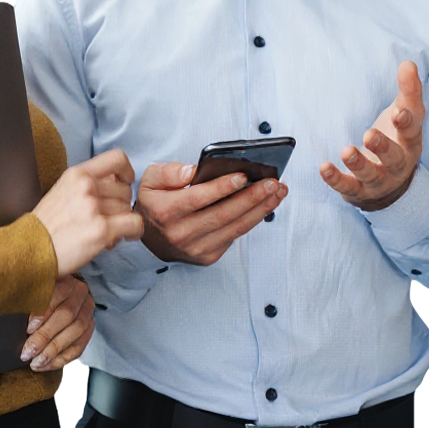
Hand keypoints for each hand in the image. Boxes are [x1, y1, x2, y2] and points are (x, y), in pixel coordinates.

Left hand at [20, 275, 94, 371]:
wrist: (62, 292)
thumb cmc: (41, 292)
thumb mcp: (33, 288)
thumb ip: (27, 296)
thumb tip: (10, 312)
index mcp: (66, 279)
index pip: (57, 294)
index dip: (43, 314)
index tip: (28, 329)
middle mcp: (80, 293)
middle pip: (66, 316)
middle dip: (45, 337)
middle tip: (27, 353)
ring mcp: (87, 311)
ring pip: (75, 333)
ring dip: (54, 351)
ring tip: (36, 363)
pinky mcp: (90, 328)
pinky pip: (79, 347)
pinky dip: (62, 359)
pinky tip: (47, 365)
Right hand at [33, 149, 143, 276]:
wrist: (29, 248)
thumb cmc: (46, 224)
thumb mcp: (62, 190)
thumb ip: (86, 184)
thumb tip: (116, 186)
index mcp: (77, 174)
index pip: (117, 159)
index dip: (126, 171)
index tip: (125, 182)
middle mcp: (86, 186)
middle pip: (125, 190)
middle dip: (121, 206)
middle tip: (108, 219)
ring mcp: (94, 207)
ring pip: (129, 209)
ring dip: (123, 222)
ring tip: (106, 232)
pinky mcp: (101, 230)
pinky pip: (135, 224)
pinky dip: (135, 231)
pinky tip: (126, 236)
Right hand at [136, 161, 287, 265]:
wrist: (150, 240)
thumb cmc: (155, 204)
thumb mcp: (150, 180)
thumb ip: (170, 172)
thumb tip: (195, 171)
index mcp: (166, 211)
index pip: (198, 199)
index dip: (222, 188)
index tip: (243, 176)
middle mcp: (181, 233)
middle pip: (223, 214)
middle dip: (252, 197)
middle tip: (272, 183)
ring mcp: (196, 248)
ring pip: (235, 228)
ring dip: (261, 209)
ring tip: (278, 192)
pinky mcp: (208, 256)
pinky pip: (235, 236)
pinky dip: (253, 219)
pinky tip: (266, 205)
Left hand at [320, 60, 424, 210]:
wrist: (391, 184)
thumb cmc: (397, 141)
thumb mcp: (406, 115)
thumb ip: (408, 91)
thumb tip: (408, 63)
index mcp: (410, 143)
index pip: (412, 132)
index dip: (407, 122)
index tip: (400, 112)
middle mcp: (397, 164)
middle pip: (394, 158)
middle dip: (383, 147)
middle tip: (370, 134)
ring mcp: (378, 180)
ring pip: (371, 175)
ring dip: (358, 164)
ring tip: (346, 151)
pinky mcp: (358, 191)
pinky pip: (347, 188)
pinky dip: (335, 179)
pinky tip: (324, 168)